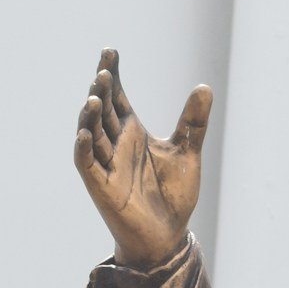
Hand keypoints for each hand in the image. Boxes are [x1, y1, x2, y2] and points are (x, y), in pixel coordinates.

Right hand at [74, 48, 211, 268]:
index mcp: (133, 132)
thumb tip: (204, 86)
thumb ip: (193, 122)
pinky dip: (84, 149)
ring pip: (91, 134)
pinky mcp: (101, 187)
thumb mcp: (187, 152)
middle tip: (103, 70)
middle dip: (101, 90)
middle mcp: (116, 144)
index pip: (117, 96)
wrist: (168, 235)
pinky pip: (87, 164)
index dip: (112, 74)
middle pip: (103, 110)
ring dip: (90, 116)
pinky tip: (85, 134)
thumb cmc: (173, 195)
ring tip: (94, 97)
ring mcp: (106, 164)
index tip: (110, 51)